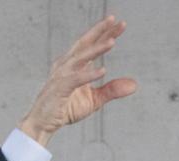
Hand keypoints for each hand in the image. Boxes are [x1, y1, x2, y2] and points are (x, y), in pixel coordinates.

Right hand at [18, 16, 136, 146]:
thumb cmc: (67, 108)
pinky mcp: (60, 89)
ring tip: (112, 41)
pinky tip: (103, 71)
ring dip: (96, 49)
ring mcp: (62, 75)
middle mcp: (67, 65)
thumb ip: (112, 90)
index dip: (106, 34)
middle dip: (100, 31)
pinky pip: (76, 79)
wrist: (44, 123)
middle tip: (115, 20)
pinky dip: (89, 74)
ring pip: (81, 58)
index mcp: (75, 64)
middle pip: (85, 43)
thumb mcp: (94, 100)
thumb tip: (134, 85)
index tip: (121, 24)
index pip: (92, 45)